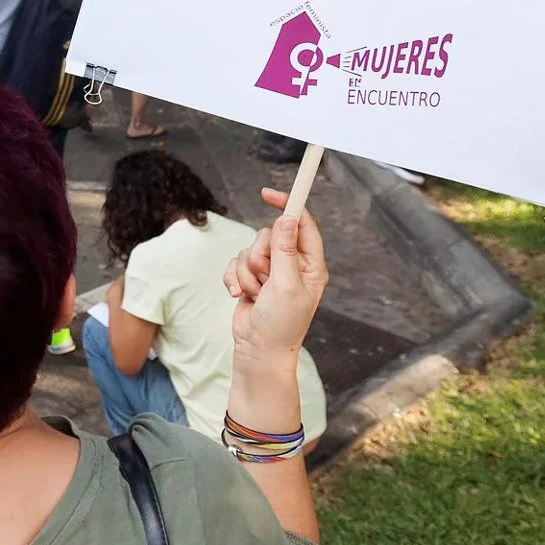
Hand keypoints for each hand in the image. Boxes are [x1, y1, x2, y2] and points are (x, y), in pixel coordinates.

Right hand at [223, 188, 326, 362]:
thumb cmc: (281, 325)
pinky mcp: (250, 278)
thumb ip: (284, 250)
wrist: (259, 350)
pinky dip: (234, 278)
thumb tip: (286, 219)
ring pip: (249, 249)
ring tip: (256, 294)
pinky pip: (235, 263)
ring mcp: (270, 272)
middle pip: (269, 235)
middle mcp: (291, 265)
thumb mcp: (286, 285)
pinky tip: (240, 296)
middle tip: (265, 278)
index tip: (269, 194)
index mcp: (310, 265)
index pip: (301, 225)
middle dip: (260, 256)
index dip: (288, 206)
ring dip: (247, 272)